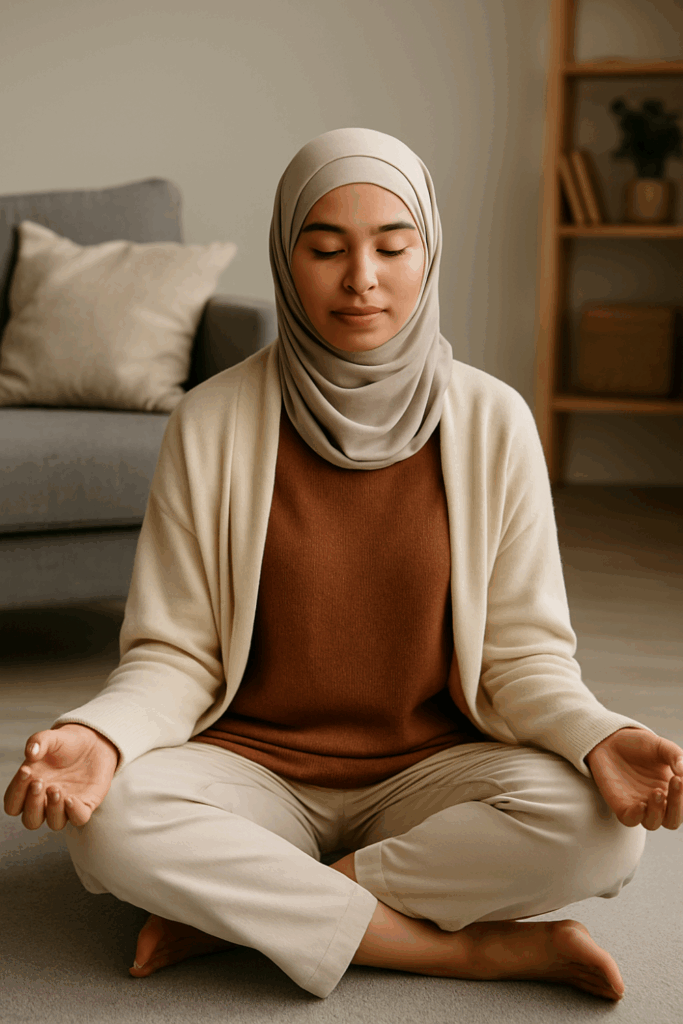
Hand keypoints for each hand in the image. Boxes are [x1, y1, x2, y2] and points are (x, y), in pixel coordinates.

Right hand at [3, 724, 118, 830]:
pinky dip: (74, 812)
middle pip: (31, 820)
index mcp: (29, 789)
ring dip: (53, 810)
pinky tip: (71, 798)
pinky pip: (79, 819)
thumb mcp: (50, 738)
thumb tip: (30, 752)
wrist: (92, 742)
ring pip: (55, 823)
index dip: (16, 793)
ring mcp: (66, 805)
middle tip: (39, 782)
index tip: (27, 770)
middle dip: (33, 804)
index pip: (13, 805)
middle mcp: (46, 802)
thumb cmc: (65, 743)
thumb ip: (38, 741)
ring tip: (56, 788)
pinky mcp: (86, 804)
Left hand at [586, 727, 682, 830]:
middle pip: (672, 820)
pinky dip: (637, 816)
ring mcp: (638, 805)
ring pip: (652, 823)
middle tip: (676, 781)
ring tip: (657, 791)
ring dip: (658, 812)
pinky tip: (641, 804)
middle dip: (678, 805)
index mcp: (671, 791)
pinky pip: (630, 820)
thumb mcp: (661, 746)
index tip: (681, 777)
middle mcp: (657, 803)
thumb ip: (676, 756)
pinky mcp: (620, 805)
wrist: (610, 741)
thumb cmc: (638, 745)